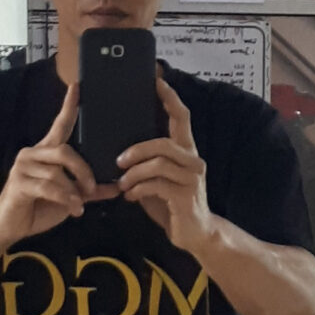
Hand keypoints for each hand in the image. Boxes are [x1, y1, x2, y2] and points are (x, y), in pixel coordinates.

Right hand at [0, 79, 96, 238]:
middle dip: (83, 171)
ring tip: (79, 205)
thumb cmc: (39, 207)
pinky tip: (73, 209)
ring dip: (74, 191)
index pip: (59, 124)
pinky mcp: (19, 182)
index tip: (77, 86)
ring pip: (58, 172)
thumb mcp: (70, 197)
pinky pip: (49, 187)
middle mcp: (33, 153)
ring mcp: (23, 167)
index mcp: (46, 152)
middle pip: (65, 151)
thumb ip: (90, 191)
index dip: (68, 106)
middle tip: (92, 189)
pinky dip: (65, 199)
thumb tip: (117, 187)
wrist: (9, 226)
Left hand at [116, 75, 212, 253]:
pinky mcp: (186, 196)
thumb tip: (120, 149)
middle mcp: (192, 160)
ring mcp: (192, 178)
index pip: (181, 117)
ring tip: (122, 183)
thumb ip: (147, 162)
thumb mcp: (157, 178)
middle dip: (137, 149)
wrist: (195, 234)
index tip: (156, 81)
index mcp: (186, 150)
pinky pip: (157, 185)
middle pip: (164, 142)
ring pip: (158, 164)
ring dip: (134, 173)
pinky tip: (131, 196)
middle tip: (118, 160)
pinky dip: (138, 189)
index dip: (170, 98)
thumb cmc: (171, 203)